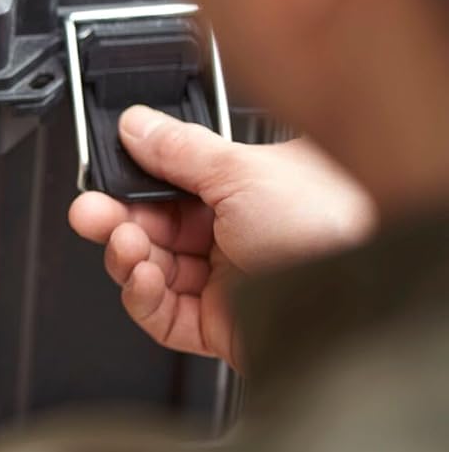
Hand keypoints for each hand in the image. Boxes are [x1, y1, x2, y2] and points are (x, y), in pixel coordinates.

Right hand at [68, 105, 373, 367]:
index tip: (104, 176)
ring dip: (128, 256)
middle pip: (155, 226)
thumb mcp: (243, 171)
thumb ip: (179, 149)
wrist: (360, 300)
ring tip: (127, 245)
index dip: (134, 180)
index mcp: (250, 187)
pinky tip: (141, 278)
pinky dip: (142, 297)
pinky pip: (163, 314)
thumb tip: (136, 124)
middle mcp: (240, 232)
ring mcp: (228, 281)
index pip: (173, 181)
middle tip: (91, 213)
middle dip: (117, 219)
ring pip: (152, 269)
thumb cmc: (333, 228)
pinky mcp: (219, 326)